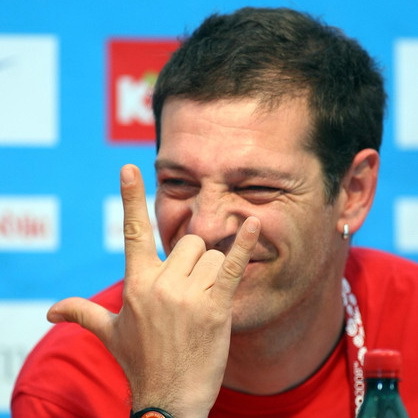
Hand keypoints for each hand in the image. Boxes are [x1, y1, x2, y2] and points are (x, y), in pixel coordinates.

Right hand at [47, 164, 259, 417]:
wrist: (170, 399)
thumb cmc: (140, 362)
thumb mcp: (110, 334)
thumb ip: (82, 313)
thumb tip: (51, 311)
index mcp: (137, 283)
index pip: (133, 232)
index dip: (130, 198)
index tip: (129, 169)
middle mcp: (161, 283)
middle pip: (190, 244)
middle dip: (193, 263)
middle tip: (188, 294)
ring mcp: (189, 294)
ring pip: (212, 257)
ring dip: (212, 276)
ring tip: (201, 305)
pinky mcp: (216, 306)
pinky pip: (233, 265)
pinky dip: (246, 243)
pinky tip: (254, 223)